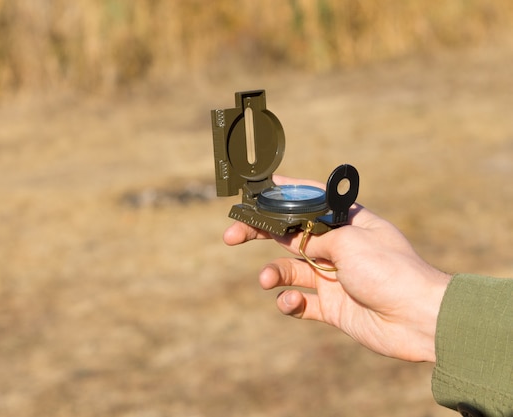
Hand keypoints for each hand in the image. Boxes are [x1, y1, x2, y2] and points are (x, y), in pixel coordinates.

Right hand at [223, 175, 450, 361]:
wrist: (417, 319)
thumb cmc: (388, 270)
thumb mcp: (348, 240)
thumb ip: (316, 238)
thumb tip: (298, 241)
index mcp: (347, 223)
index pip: (309, 202)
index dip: (284, 195)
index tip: (258, 188)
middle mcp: (338, 248)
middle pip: (289, 235)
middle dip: (260, 233)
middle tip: (231, 234)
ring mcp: (333, 278)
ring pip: (290, 269)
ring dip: (273, 273)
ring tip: (267, 280)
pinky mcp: (332, 307)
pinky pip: (301, 303)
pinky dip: (289, 302)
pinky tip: (290, 303)